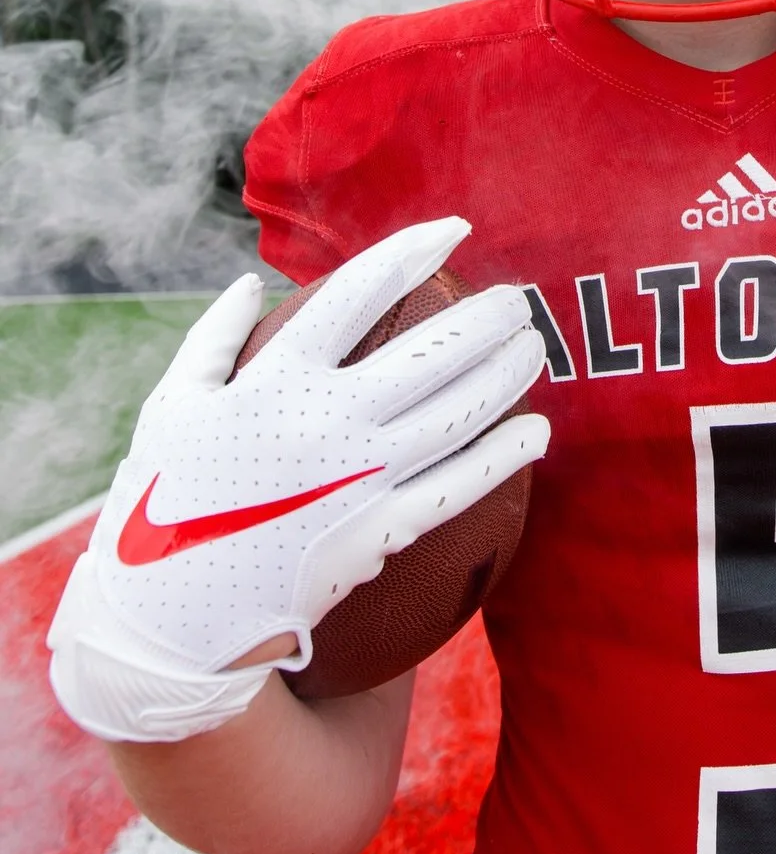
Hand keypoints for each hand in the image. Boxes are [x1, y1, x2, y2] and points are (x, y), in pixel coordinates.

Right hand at [48, 218, 548, 743]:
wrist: (168, 623)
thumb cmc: (160, 504)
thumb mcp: (168, 408)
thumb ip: (213, 338)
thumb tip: (252, 283)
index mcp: (272, 381)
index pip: (357, 293)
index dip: (412, 252)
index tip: (455, 229)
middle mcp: (324, 423)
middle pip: (429, 351)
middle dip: (486, 318)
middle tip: (518, 300)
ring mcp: (357, 479)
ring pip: (457, 413)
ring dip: (506, 374)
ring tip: (534, 346)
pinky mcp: (378, 533)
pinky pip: (457, 488)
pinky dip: (503, 457)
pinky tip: (537, 431)